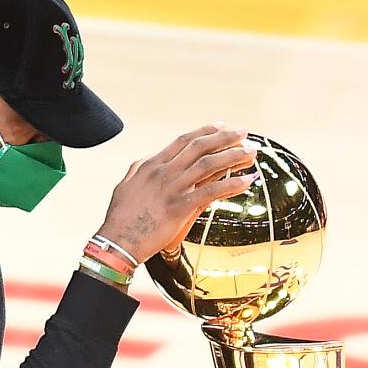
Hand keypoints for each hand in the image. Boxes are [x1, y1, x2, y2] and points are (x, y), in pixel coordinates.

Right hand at [98, 124, 258, 261]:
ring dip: (233, 156)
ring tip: (251, 152)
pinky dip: (232, 185)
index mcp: (151, 165)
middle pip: (200, 147)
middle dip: (225, 137)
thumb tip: (150, 160)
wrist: (116, 242)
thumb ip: (141, 170)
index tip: (221, 126)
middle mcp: (163, 172)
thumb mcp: (127, 186)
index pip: (183, 141)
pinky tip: (247, 181)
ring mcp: (172, 189)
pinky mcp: (180, 208)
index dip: (204, 132)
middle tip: (244, 132)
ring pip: (209, 165)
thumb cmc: (121, 218)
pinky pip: (211, 192)